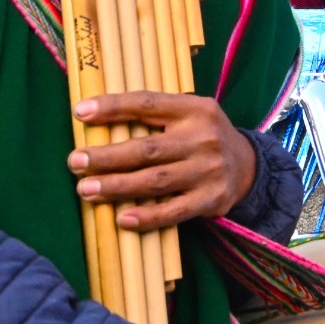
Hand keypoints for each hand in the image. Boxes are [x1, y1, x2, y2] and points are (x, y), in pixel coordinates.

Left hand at [69, 92, 257, 229]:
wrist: (249, 166)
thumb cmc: (203, 137)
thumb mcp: (189, 114)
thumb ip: (155, 115)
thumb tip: (96, 117)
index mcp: (195, 109)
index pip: (148, 104)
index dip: (113, 107)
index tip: (80, 112)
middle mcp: (204, 138)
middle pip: (147, 149)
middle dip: (107, 157)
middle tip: (75, 161)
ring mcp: (209, 170)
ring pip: (156, 181)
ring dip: (117, 187)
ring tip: (86, 190)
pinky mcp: (212, 199)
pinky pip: (174, 211)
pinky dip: (147, 217)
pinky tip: (122, 218)